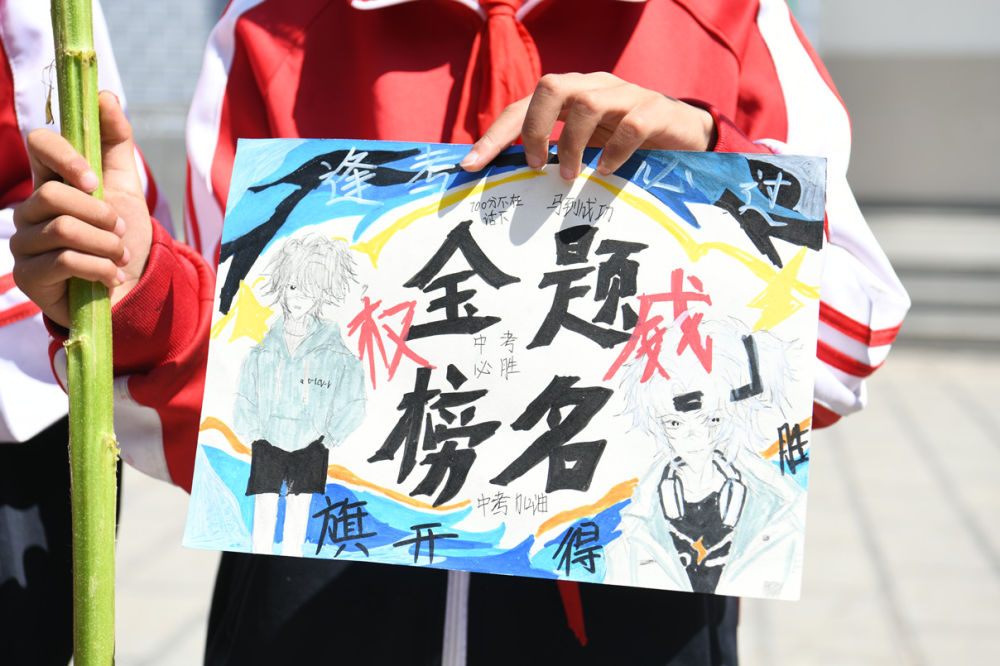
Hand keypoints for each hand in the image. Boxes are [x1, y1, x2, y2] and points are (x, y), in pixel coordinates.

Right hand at [11, 91, 151, 327]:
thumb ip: (115, 142)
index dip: (64, 155)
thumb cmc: (122, 236)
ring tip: (120, 256)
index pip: (38, 143)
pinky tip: (110, 277)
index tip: (93, 179)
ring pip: (63, 229)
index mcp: (51, 180)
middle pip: (54, 195)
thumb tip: (103, 95)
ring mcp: (24, 242)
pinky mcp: (27, 276)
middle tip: (120, 231)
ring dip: (106, 244)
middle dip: (100, 214)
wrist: (129, 290)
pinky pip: (65, 261)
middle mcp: (30, 208)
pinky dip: (100, 269)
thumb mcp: (125, 186)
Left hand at [461, 72, 715, 180]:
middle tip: (534, 165)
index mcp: (570, 93)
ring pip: (587, 103)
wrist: (681, 133)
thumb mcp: (583, 145)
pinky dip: (614, 151)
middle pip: (552, 86)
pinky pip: (631, 124)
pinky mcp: (656, 109)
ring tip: (570, 175)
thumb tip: (506, 181)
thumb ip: (552, 153)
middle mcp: (594, 85)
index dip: (494, 135)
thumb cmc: (622, 141)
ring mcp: (625, 94)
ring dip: (573, 144)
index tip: (471, 165)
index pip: (522, 105)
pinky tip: (607, 172)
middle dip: (535, 128)